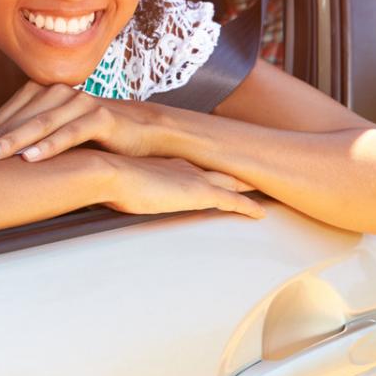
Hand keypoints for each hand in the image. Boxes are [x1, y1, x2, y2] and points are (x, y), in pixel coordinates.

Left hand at [0, 81, 159, 161]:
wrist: (144, 133)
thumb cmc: (92, 135)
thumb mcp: (50, 131)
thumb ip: (14, 128)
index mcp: (46, 93)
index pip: (8, 110)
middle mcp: (61, 93)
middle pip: (21, 116)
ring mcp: (81, 103)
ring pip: (42, 123)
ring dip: (15, 140)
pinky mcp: (102, 118)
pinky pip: (71, 132)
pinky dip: (50, 145)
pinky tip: (31, 158)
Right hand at [103, 154, 265, 218]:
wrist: (107, 171)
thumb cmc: (105, 175)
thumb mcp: (117, 179)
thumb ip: (123, 184)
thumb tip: (108, 190)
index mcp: (170, 161)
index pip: (200, 164)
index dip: (215, 165)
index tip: (226, 164)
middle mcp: (187, 166)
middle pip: (223, 168)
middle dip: (242, 169)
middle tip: (261, 168)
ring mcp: (195, 179)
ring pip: (234, 181)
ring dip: (251, 184)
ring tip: (270, 185)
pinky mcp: (199, 194)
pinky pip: (233, 202)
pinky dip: (248, 207)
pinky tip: (261, 214)